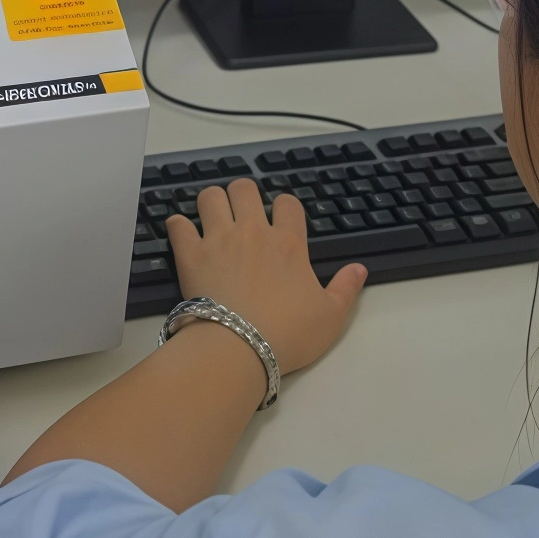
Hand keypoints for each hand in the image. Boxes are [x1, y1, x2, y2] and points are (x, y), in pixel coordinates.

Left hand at [164, 179, 366, 374]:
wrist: (241, 348)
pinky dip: (178, 225)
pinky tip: (183, 234)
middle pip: (245, 190)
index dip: (284, 206)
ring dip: (211, 202)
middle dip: (243, 195)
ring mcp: (219, 240)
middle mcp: (253, 233)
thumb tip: (360, 269)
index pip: (288, 204)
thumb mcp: (330, 316)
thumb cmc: (288, 333)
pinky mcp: (190, 254)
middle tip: (242, 212)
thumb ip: (345, 289)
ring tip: (212, 216)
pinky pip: (178, 225)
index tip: (280, 219)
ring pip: (211, 197)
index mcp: (288, 244)